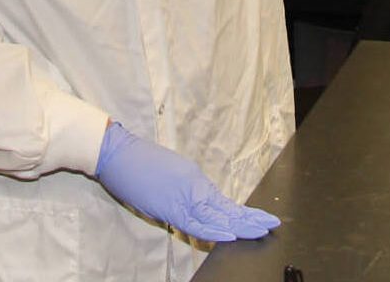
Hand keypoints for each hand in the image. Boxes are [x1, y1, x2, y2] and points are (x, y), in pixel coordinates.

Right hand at [95, 120, 280, 240]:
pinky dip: (213, 229)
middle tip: (271, 225)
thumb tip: (199, 208)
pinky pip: (195, 222)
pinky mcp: (170, 205)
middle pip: (226, 209)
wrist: (118, 153)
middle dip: (249, 219)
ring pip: (216, 216)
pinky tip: (229, 235)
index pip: (224, 203)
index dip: (244, 213)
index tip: (261, 219)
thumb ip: (187, 192)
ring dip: (239, 225)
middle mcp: (194, 188)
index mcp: (195, 181)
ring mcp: (183, 196)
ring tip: (260, 230)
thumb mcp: (172, 174)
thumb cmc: (141, 161)